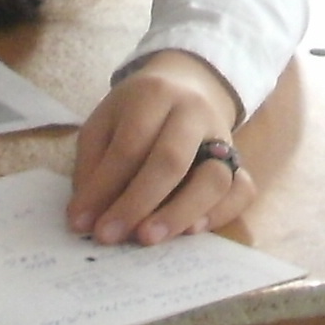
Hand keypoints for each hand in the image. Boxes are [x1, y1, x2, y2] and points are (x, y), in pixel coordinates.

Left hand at [70, 52, 252, 245]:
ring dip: (179, 213)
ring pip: (213, 178)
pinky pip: (242, 190)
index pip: (129, 145)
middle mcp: (194, 112)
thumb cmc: (136, 112)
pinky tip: (191, 232)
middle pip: (171, 160)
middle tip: (110, 236)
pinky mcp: (239, 160)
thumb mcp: (105, 122)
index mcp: (154, 94)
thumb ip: (93, 165)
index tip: (82, 222)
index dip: (103, 187)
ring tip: (149, 238)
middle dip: (137, 203)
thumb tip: (84, 217)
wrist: (187, 86)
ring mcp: (223, 136)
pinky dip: (219, 214)